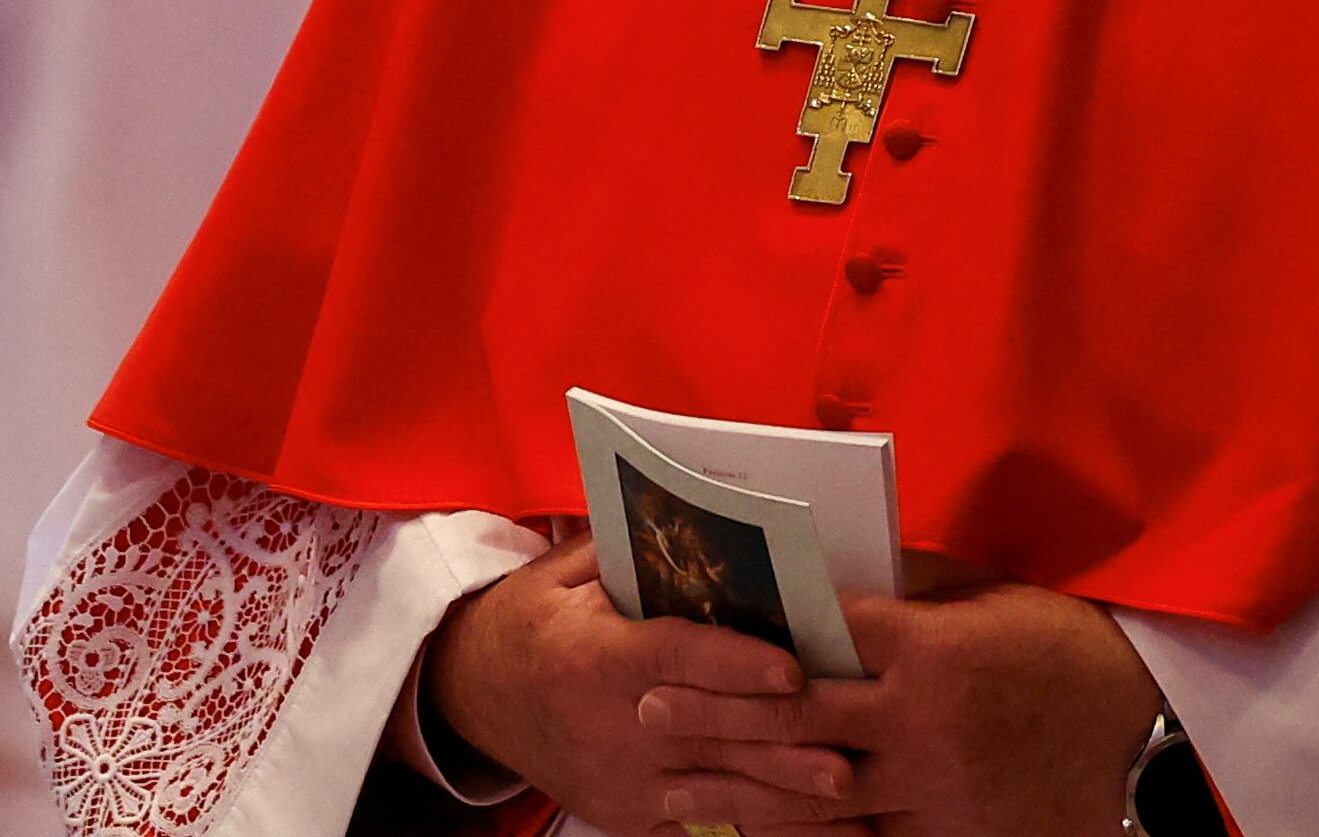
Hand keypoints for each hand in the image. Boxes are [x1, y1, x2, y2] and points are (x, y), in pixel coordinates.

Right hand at [428, 541, 861, 832]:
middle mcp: (609, 726)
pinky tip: (805, 827)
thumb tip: (705, 512)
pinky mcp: (625, 814)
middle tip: (847, 752)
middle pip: (709, 734)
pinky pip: (699, 825)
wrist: (471, 694)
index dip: (738, 666)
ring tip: (843, 798)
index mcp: (593, 656)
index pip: (677, 660)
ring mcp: (618, 780)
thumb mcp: (566, 575)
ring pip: (714, 792)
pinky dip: (756, 827)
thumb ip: (632, 553)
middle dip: (780, 744)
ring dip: (782, 798)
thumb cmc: (531, 621)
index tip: (795, 670)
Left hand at [639, 579, 1164, 836]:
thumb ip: (912, 589)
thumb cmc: (1062, 645)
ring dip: (738, 791)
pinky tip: (753, 834)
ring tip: (673, 788)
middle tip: (648, 712)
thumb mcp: (990, 597)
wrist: (1137, 728)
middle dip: (716, 718)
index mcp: (930, 648)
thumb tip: (834, 570)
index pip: (821, 637)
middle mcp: (920, 721)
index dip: (751, 637)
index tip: (691, 633)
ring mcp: (932, 786)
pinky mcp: (946, 833)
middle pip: (796, 719)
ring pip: (814, 795)